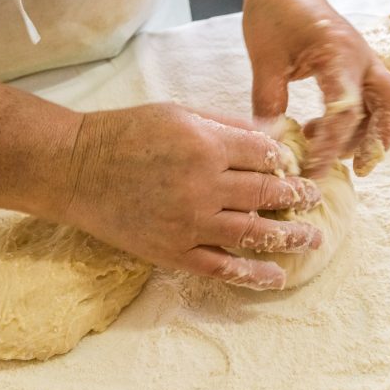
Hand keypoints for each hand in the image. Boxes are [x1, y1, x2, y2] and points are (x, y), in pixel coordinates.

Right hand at [58, 103, 322, 289]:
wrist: (75, 169)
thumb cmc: (126, 133)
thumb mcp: (180, 112)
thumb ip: (227, 125)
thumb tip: (270, 132)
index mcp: (206, 145)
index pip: (265, 156)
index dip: (284, 161)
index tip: (293, 166)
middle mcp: (204, 186)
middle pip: (267, 193)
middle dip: (297, 197)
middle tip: (315, 200)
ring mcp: (189, 223)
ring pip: (253, 233)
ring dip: (289, 237)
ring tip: (311, 239)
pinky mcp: (173, 251)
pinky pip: (221, 267)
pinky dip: (252, 274)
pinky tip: (275, 276)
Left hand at [242, 0, 389, 177]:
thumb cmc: (273, 13)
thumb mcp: (264, 59)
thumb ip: (268, 101)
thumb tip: (269, 142)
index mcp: (339, 52)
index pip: (346, 108)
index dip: (331, 144)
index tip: (312, 169)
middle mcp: (361, 57)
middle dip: (379, 139)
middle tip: (359, 169)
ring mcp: (364, 59)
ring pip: (385, 103)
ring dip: (367, 132)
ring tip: (327, 151)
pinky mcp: (357, 65)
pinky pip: (372, 97)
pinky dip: (358, 120)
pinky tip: (321, 131)